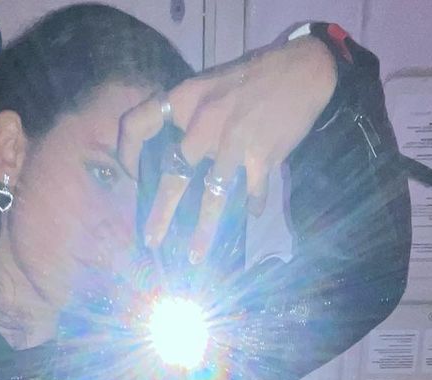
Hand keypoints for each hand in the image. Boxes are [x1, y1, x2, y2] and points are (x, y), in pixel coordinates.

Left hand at [117, 35, 337, 262]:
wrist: (303, 69)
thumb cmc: (251, 80)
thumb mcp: (210, 85)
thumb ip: (189, 116)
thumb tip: (171, 157)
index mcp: (186, 99)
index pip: (139, 122)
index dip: (127, 150)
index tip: (130, 174)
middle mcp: (204, 120)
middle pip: (174, 173)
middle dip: (161, 213)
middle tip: (152, 240)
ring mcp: (233, 141)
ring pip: (212, 196)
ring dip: (203, 231)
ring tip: (195, 257)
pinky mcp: (262, 155)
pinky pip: (251, 192)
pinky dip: (251, 205)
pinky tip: (251, 212)